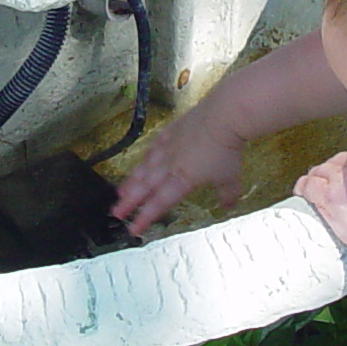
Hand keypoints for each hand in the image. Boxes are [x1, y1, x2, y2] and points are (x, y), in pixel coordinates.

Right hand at [112, 107, 245, 237]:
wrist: (223, 116)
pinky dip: (146, 156)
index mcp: (182, 179)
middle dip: (129, 202)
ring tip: (121, 192)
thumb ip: (227, 193)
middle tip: (116, 213)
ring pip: (145, 167)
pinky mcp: (171, 131)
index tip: (132, 229)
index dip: (145, 217)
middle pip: (144, 187)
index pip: (159, 203)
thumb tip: (228, 206)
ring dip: (132, 182)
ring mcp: (168, 147)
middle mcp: (170, 165)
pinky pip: (154, 146)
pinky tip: (143, 160)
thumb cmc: (226, 148)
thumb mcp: (230, 176)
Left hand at [293, 149, 346, 252]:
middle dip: (331, 173)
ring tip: (313, 190)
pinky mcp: (327, 197)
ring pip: (318, 172)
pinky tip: (300, 193)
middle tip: (330, 187)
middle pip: (334, 162)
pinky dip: (302, 188)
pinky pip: (307, 186)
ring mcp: (339, 180)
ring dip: (315, 180)